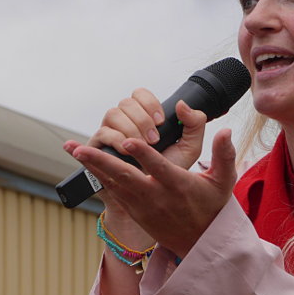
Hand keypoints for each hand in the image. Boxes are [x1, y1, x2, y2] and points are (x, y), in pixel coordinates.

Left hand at [67, 128, 236, 257]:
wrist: (200, 242)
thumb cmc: (212, 207)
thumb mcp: (224, 182)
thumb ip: (224, 155)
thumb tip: (227, 130)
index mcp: (179, 186)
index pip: (158, 168)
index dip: (142, 154)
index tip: (126, 141)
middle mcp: (157, 197)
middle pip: (125, 177)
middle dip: (101, 161)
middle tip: (80, 147)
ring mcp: (143, 206)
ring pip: (114, 183)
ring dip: (92, 166)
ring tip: (72, 148)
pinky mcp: (135, 210)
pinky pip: (114, 191)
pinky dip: (98, 176)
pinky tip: (84, 162)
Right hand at [77, 89, 208, 170]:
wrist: (152, 199)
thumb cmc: (169, 172)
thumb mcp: (189, 149)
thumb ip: (194, 125)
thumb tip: (182, 104)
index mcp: (145, 117)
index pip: (141, 95)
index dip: (150, 103)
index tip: (161, 121)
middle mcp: (126, 121)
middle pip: (127, 102)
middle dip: (142, 119)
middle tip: (155, 139)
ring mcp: (110, 132)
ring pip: (113, 114)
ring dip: (130, 128)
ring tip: (141, 147)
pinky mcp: (98, 147)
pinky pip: (102, 133)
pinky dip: (116, 139)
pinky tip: (126, 150)